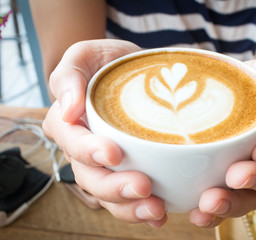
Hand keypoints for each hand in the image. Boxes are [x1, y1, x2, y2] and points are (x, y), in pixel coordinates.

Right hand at [43, 40, 166, 226]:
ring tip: (156, 209)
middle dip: (115, 187)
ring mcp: (109, 165)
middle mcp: (86, 151)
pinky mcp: (131, 169)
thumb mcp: (85, 56)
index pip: (72, 143)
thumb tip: (68, 109)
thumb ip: (69, 77)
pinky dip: (144, 210)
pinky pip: (132, 197)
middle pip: (92, 178)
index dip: (88, 152)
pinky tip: (162, 213)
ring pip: (111, 196)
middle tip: (143, 186)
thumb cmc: (107, 62)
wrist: (135, 69)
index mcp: (71, 125)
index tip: (113, 153)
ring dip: (131, 207)